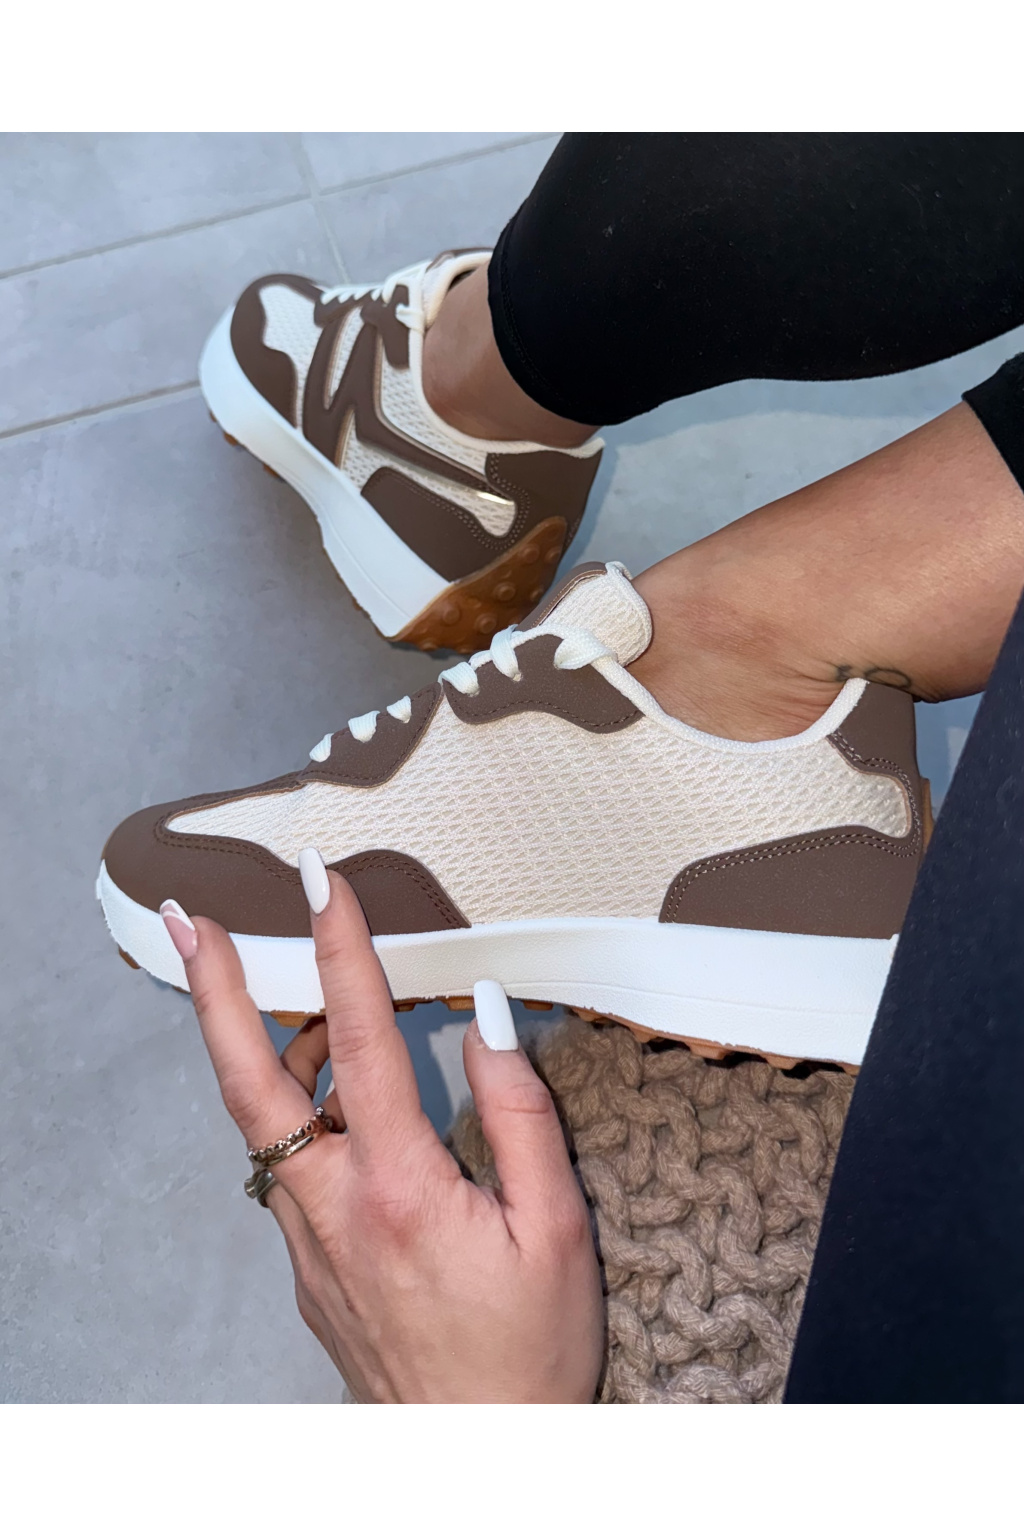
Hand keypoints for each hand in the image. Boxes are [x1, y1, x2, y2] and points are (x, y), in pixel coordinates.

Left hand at [161, 857, 603, 1401]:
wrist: (479, 1463)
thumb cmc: (529, 1354)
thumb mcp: (557, 1230)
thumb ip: (519, 1114)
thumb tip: (489, 1016)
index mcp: (399, 1188)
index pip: (358, 1041)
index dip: (340, 951)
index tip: (322, 886)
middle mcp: (332, 1208)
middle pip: (251, 1080)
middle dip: (217, 990)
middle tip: (195, 923)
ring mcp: (307, 1241)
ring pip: (262, 1122)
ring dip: (256, 1044)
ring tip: (275, 989)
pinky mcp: (307, 1268)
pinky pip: (287, 1167)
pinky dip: (292, 1109)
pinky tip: (327, 1095)